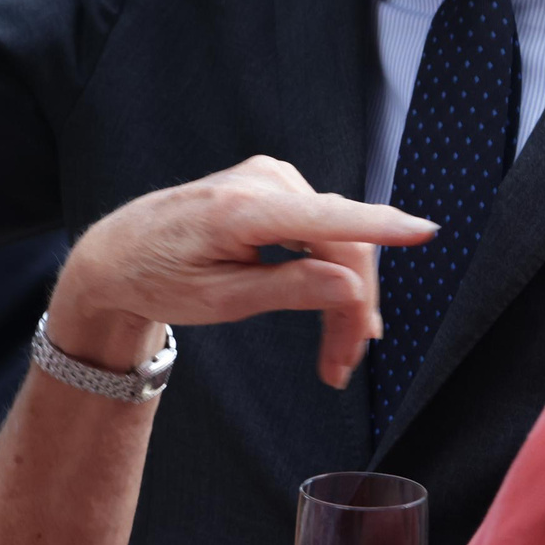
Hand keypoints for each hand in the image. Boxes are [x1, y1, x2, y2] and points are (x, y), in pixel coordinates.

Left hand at [45, 156, 434, 384]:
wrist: (119, 253)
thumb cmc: (160, 277)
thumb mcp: (219, 300)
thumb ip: (288, 290)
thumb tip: (350, 288)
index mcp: (242, 208)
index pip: (327, 218)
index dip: (381, 227)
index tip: (425, 231)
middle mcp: (262, 180)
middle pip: (339, 243)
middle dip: (350, 308)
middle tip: (343, 366)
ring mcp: (269, 177)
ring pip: (335, 241)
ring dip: (342, 298)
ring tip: (336, 358)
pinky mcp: (273, 187)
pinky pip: (320, 230)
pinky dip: (329, 272)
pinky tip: (336, 312)